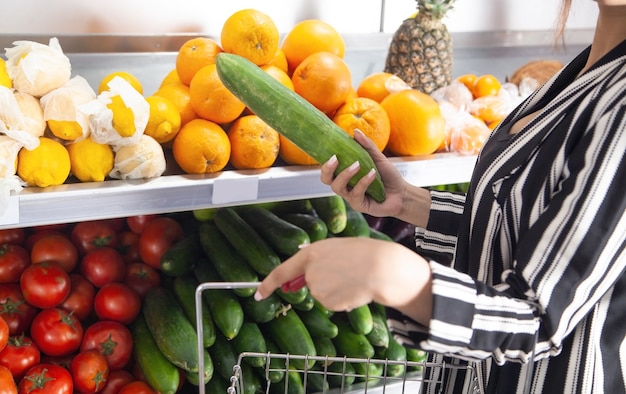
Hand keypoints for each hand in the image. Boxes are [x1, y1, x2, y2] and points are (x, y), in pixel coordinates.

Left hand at [255, 237, 432, 324]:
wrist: (382, 268)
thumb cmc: (364, 253)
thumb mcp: (336, 246)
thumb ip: (317, 256)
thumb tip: (301, 264)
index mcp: (311, 253)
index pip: (282, 271)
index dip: (268, 283)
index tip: (259, 293)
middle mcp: (310, 271)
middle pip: (308, 284)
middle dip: (321, 282)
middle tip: (343, 272)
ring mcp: (318, 288)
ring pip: (321, 295)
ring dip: (334, 291)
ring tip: (351, 278)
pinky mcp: (328, 302)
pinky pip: (331, 304)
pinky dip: (341, 300)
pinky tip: (353, 289)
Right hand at [320, 129, 406, 217]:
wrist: (402, 193)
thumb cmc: (388, 176)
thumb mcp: (378, 158)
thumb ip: (367, 146)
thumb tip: (355, 131)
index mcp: (346, 175)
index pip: (328, 170)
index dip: (325, 163)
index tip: (332, 152)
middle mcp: (345, 187)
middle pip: (326, 180)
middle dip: (327, 169)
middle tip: (335, 159)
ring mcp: (351, 197)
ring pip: (338, 187)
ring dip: (346, 174)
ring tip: (358, 164)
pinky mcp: (359, 205)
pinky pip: (356, 193)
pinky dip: (364, 182)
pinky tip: (372, 174)